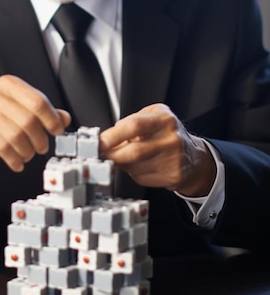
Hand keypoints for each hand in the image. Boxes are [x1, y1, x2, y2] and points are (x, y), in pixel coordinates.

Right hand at [0, 75, 70, 182]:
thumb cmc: (2, 122)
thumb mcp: (25, 113)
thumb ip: (45, 113)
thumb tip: (65, 118)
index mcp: (9, 84)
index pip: (37, 101)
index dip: (51, 119)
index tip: (58, 131)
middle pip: (28, 119)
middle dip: (40, 138)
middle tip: (43, 147)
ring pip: (16, 135)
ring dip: (28, 150)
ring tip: (29, 154)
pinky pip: (3, 147)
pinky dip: (15, 159)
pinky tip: (18, 162)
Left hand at [99, 103, 215, 196]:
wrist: (194, 156)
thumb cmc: (168, 134)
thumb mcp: (154, 116)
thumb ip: (131, 121)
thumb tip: (108, 136)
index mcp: (165, 120)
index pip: (134, 126)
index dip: (113, 135)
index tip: (100, 141)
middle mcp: (171, 140)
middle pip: (133, 152)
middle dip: (113, 154)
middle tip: (104, 153)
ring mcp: (173, 160)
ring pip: (135, 167)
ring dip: (123, 164)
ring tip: (126, 157)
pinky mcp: (173, 177)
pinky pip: (142, 178)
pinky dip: (134, 173)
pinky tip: (140, 166)